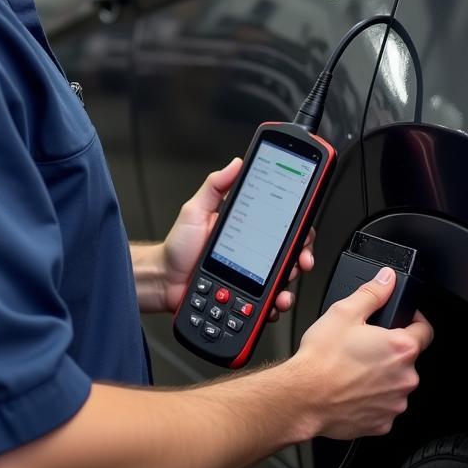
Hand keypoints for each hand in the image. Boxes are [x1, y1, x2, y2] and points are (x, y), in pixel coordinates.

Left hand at [160, 157, 315, 315]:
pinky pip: (267, 302)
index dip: (296, 227)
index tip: (303, 230)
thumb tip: (237, 164)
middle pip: (288, 252)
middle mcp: (252, 250)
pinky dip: (275, 304)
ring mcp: (250, 274)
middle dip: (301, 256)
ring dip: (290, 283)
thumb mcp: (195, 210)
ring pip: (282, 278)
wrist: (165, 280)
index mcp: (245, 227)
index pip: (278, 223)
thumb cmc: (178, 246)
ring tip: (285, 287)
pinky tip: (273, 303)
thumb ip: (215, 186)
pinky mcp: (245, 296)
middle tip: (301, 260)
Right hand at [289, 268, 433, 440]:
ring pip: (395, 383)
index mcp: (400, 347)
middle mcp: (405, 378)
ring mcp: (395, 403)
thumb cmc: (322, 359)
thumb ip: (372, 292)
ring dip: (382, 375)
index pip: (425, 330)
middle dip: (390, 350)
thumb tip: (387, 279)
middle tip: (364, 344)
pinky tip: (352, 388)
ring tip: (354, 368)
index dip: (414, 320)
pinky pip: (384, 405)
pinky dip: (372, 397)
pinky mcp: (383, 423)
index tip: (403, 320)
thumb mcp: (344, 312)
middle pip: (408, 358)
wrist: (304, 397)